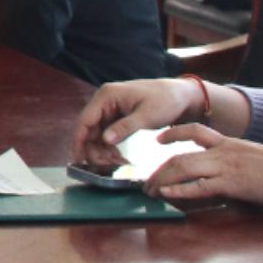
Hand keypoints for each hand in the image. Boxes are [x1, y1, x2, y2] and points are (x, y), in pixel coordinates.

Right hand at [72, 77, 200, 166]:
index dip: (79, 141)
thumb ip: (125, 127)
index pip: (85, 120)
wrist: (182, 96)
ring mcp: (110, 109)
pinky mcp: (117, 117)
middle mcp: (104, 101)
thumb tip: (105, 140)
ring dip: (101, 151)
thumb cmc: (167, 100)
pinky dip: (109, 148)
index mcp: (107, 96)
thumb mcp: (148, 115)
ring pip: (96, 134)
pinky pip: (106, 135)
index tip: (79, 160)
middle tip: (105, 167)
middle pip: (89, 129)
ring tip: (114, 164)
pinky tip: (117, 158)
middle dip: (93, 150)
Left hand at [147, 124, 262, 206]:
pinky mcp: (230, 184)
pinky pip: (198, 186)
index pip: (195, 131)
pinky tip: (166, 193)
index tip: (159, 138)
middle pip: (180, 156)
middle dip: (159, 169)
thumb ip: (239, 160)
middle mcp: (222, 152)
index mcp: (228, 143)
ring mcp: (224, 167)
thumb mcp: (257, 156)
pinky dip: (179, 190)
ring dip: (162, 180)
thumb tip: (233, 170)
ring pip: (183, 168)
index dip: (174, 133)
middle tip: (146, 181)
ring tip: (150, 191)